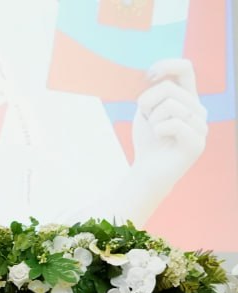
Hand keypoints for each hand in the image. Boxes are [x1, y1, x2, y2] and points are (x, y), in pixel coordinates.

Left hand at [130, 59, 207, 184]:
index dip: (167, 65)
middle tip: (148, 121)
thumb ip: (153, 91)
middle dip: (148, 102)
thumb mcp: (146, 111)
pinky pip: (174, 124)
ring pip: (170, 105)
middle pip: (169, 88)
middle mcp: (199, 109)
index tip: (149, 75)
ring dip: (153, 120)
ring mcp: (201, 126)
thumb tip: (155, 74)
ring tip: (157, 133)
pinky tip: (161, 140)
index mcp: (188, 99)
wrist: (146, 171)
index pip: (185, 69)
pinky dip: (158, 131)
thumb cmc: (147, 140)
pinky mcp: (197, 143)